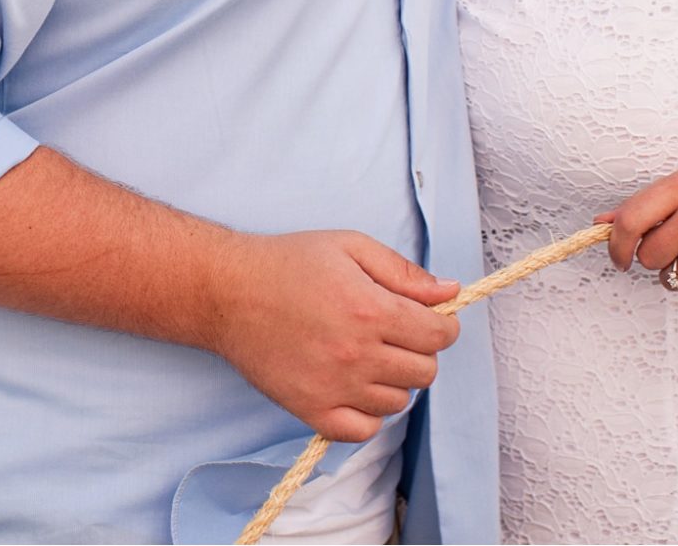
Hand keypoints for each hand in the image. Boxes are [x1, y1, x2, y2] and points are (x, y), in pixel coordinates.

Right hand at [204, 230, 459, 442]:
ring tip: (365, 356)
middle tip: (391, 333)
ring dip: (391, 380)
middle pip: (424, 372)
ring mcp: (334, 387)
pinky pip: (364, 430)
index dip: (441, 325)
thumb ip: (403, 271)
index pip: (439, 337)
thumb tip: (449, 291)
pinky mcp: (311, 410)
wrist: (228, 293)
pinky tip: (353, 386)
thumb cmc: (288, 263)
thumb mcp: (349, 246)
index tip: (426, 319)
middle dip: (418, 350)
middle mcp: (357, 353)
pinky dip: (367, 413)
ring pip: (398, 401)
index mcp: (370, 309)